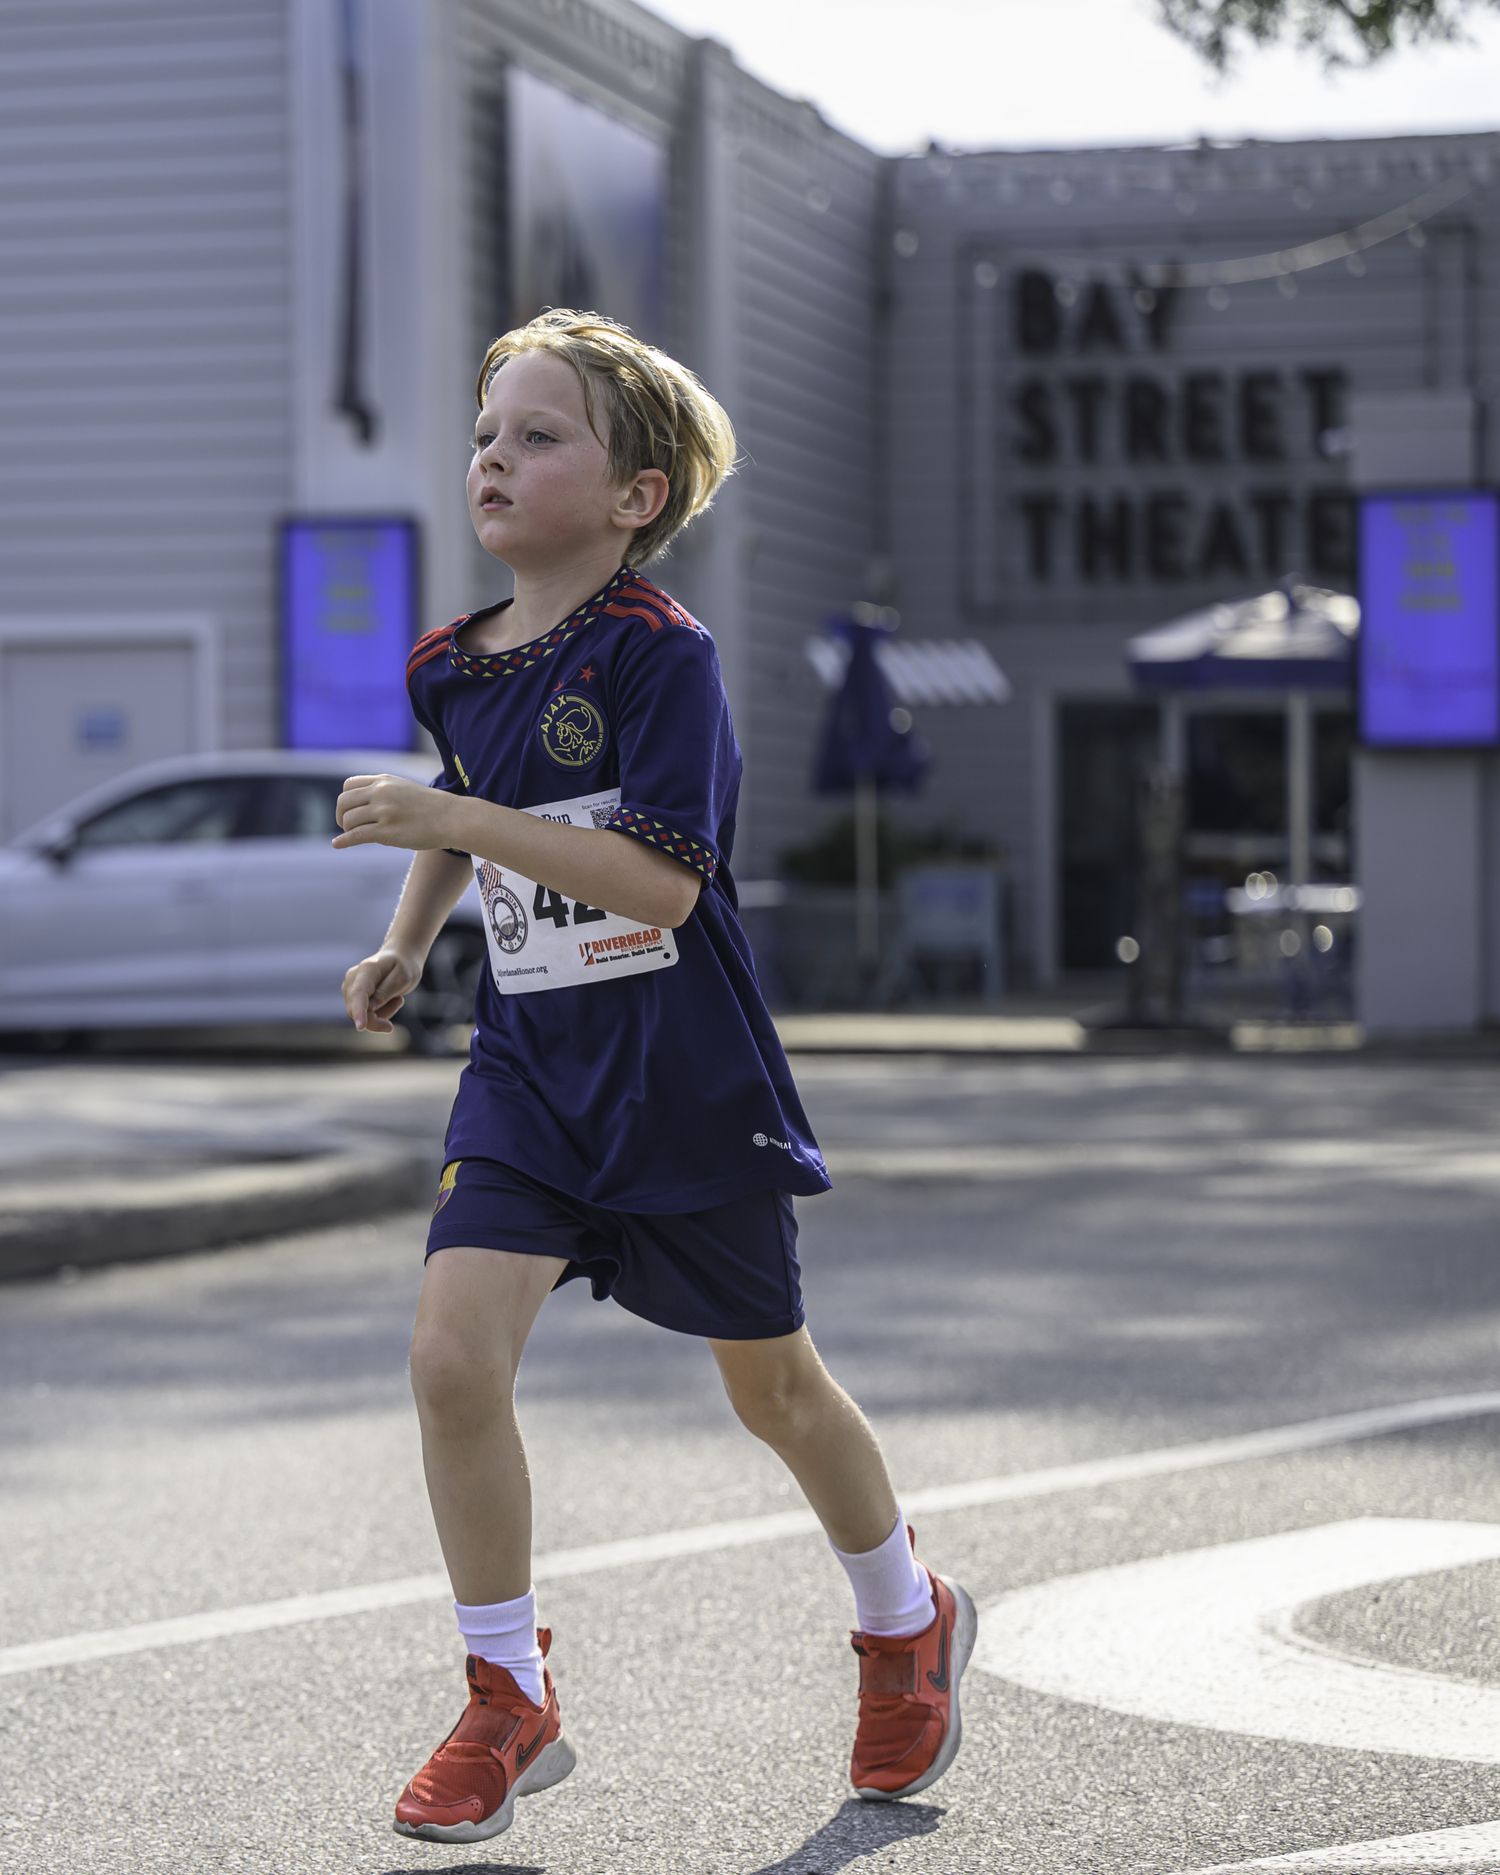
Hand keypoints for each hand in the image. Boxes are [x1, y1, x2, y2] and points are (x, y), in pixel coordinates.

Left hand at [333, 775, 454, 851]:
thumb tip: (364, 805)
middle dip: (341, 816)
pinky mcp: (387, 831)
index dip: (346, 800)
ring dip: (347, 830)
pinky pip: (356, 835)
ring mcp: (383, 812)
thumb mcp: (404, 789)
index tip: (351, 811)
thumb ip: (383, 792)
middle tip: (348, 826)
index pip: (348, 786)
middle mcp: (380, 793)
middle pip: (343, 802)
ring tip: (357, 836)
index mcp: (384, 781)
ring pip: (348, 820)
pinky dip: (343, 841)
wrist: (452, 818)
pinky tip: (337, 845)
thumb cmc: (431, 807)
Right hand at [342, 946, 423, 1032]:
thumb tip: (369, 1009)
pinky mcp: (353, 997)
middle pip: (357, 1009)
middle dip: (379, 1017)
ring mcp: (350, 988)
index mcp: (367, 970)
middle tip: (401, 1002)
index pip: (359, 993)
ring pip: (363, 1015)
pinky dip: (380, 1013)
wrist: (400, 957)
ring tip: (398, 997)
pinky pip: (365, 1015)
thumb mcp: (403, 977)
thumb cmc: (404, 966)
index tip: (361, 1027)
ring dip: (383, 1012)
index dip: (359, 1011)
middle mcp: (353, 979)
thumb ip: (386, 992)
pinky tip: (391, 1000)